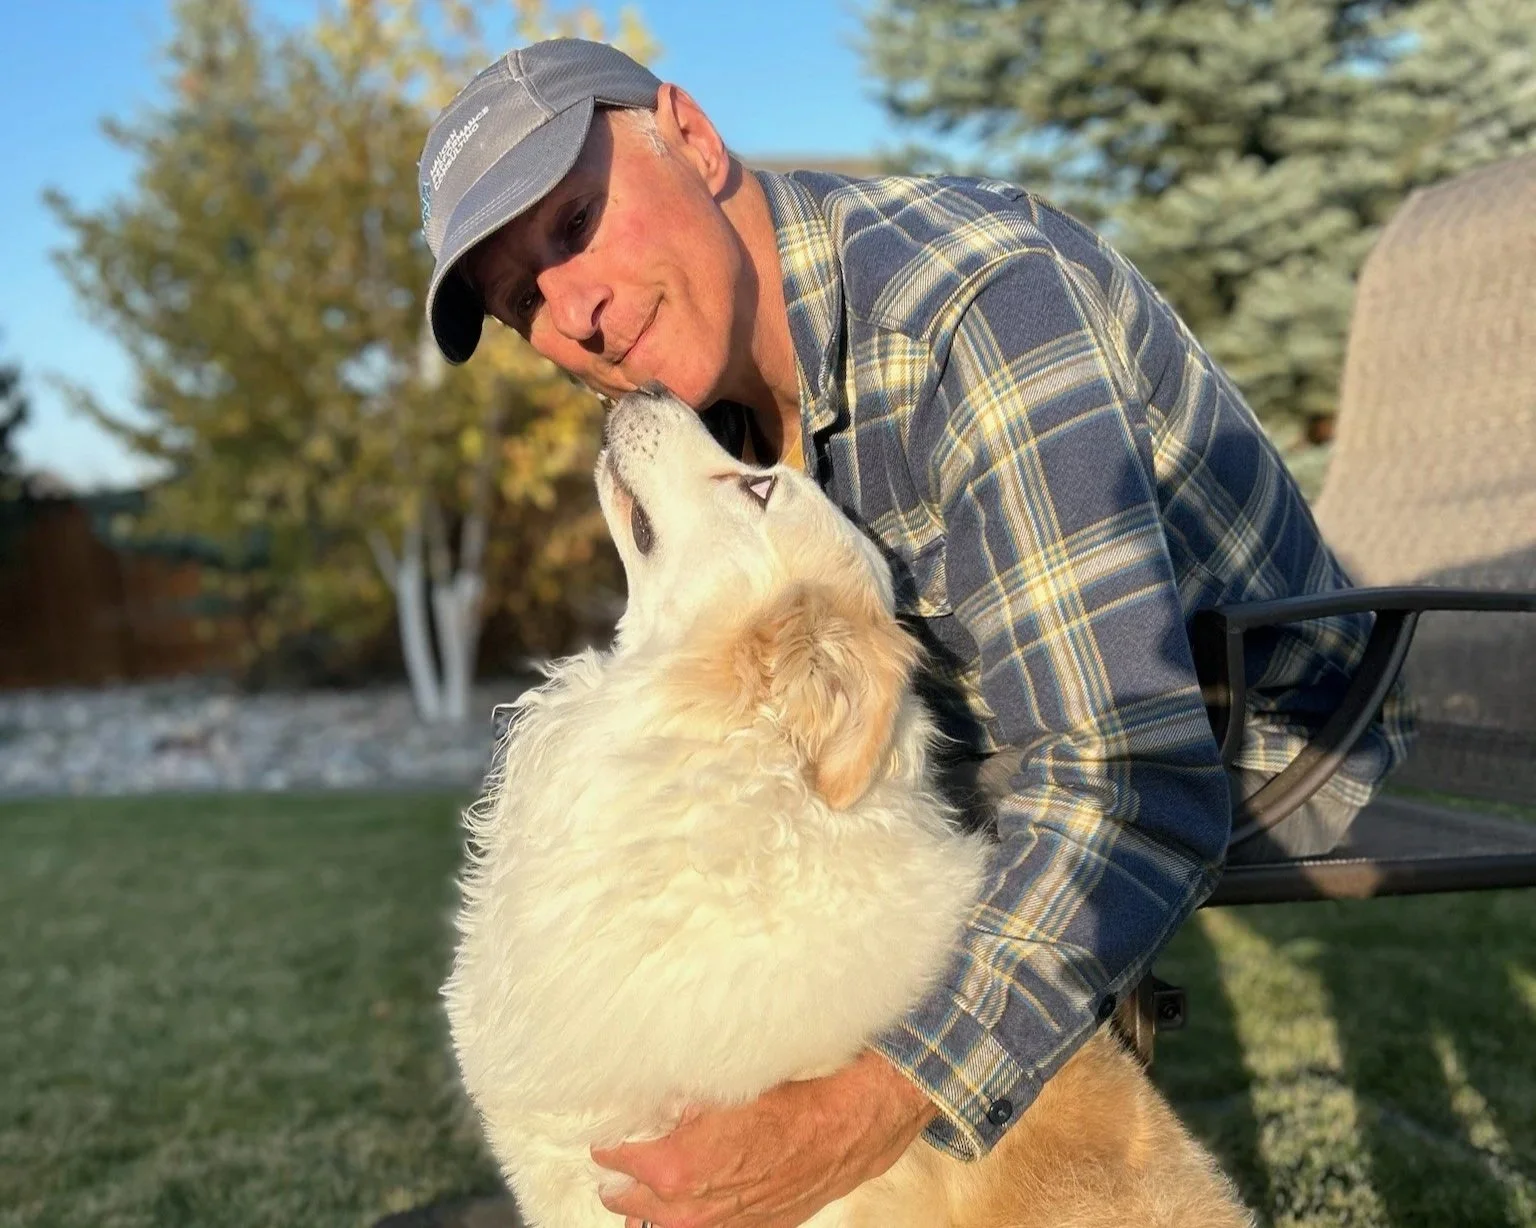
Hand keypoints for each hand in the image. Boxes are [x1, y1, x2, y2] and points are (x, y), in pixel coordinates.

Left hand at [590, 1049, 937, 1227]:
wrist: (844, 1128)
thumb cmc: (788, 1100)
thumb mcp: (724, 1089)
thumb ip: (681, 1104)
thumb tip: (653, 1102)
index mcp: (679, 1167)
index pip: (622, 1162)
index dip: (612, 1149)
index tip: (605, 1140)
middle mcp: (694, 1208)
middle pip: (635, 1205)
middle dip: (623, 1186)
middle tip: (615, 1170)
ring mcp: (723, 1226)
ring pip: (665, 1227)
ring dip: (650, 1211)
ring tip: (639, 1196)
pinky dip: (688, 1220)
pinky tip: (688, 1207)